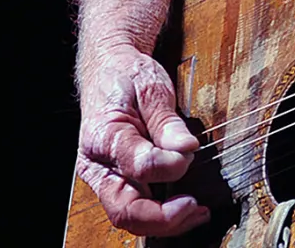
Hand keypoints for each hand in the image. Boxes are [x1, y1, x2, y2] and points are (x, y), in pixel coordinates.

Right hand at [76, 45, 208, 236]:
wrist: (108, 70)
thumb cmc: (127, 76)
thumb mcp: (150, 87)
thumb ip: (167, 121)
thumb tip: (186, 149)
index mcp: (103, 136)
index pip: (138, 165)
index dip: (170, 165)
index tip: (192, 151)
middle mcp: (97, 165)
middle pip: (125, 209)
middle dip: (164, 217)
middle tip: (196, 207)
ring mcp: (103, 177)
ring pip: (128, 216)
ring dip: (164, 223)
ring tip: (197, 213)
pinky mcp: (115, 181)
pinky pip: (134, 207)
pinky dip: (159, 215)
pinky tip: (184, 209)